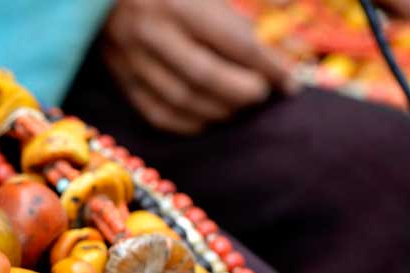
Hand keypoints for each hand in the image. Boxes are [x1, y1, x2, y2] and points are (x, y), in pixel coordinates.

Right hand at [101, 0, 297, 133]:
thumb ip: (239, 13)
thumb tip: (280, 36)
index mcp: (178, 3)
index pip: (234, 42)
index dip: (267, 65)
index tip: (288, 80)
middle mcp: (152, 33)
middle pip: (205, 76)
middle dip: (242, 92)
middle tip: (262, 94)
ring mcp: (132, 60)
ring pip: (181, 100)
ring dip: (219, 110)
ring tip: (239, 106)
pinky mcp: (121, 80)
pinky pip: (157, 114)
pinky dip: (188, 123)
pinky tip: (209, 118)